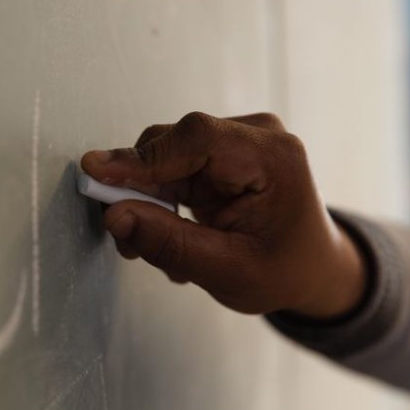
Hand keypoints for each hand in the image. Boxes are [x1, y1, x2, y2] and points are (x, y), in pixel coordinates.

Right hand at [80, 112, 365, 317]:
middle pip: (173, 144)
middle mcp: (256, 137)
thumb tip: (114, 216)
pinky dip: (162, 201)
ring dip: (150, 201)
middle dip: (139, 188)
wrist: (313, 267)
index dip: (141, 157)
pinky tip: (174, 235)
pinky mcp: (221, 153)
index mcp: (273, 158)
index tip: (96, 174)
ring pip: (166, 156)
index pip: (196, 139)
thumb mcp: (229, 272)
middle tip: (127, 239)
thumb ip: (170, 243)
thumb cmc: (284, 271)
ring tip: (162, 252)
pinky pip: (173, 167)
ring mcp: (238, 141)